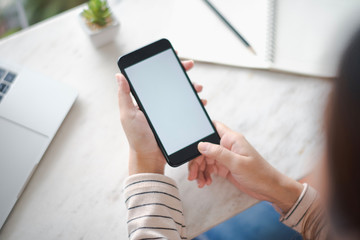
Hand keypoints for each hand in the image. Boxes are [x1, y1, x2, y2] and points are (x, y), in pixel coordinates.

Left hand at [116, 60, 206, 174]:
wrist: (150, 157)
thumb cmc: (137, 137)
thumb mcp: (128, 115)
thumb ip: (124, 95)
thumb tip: (119, 75)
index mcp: (144, 99)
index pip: (155, 78)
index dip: (164, 67)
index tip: (173, 58)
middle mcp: (156, 103)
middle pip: (170, 83)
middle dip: (181, 73)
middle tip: (189, 66)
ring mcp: (167, 111)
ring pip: (181, 94)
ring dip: (190, 87)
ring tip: (197, 88)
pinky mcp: (176, 119)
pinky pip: (187, 108)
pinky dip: (194, 103)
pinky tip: (200, 102)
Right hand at [189, 121, 303, 212]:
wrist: (269, 189)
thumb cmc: (259, 174)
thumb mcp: (237, 163)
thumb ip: (218, 153)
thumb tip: (201, 145)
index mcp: (231, 139)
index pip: (212, 127)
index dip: (200, 130)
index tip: (188, 141)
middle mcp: (227, 146)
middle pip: (204, 147)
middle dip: (196, 160)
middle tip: (192, 174)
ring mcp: (226, 157)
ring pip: (205, 159)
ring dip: (199, 170)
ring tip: (198, 181)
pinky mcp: (225, 167)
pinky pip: (210, 168)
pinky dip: (205, 175)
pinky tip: (205, 182)